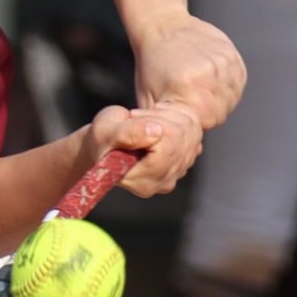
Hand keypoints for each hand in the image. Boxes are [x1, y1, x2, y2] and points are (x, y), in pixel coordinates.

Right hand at [87, 105, 202, 196]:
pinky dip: (178, 116)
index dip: (157, 124)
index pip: (168, 148)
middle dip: (162, 117)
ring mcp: (178, 171)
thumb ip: (127, 133)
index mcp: (144, 181)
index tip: (135, 117)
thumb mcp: (104, 132)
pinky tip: (158, 120)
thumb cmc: (101, 141)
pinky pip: (195, 128)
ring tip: (145, 119)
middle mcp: (165, 181)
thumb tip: (156, 131)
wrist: (105, 147)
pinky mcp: (186, 159)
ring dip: (169, 115)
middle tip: (138, 116)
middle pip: (183, 138)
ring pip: (191, 130)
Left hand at [128, 11, 245, 129]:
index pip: (203, 125)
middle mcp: (209, 76)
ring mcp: (224, 65)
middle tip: (189, 99)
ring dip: (217, 99)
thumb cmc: (151, 66)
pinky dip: (226, 86)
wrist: (163, 27)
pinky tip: (208, 77)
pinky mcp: (234, 58)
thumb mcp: (149, 100)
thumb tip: (189, 153)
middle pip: (219, 114)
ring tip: (197, 87)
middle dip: (205, 113)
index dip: (193, 123)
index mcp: (188, 89)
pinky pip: (238, 84)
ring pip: (231, 100)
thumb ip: (166, 127)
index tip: (183, 114)